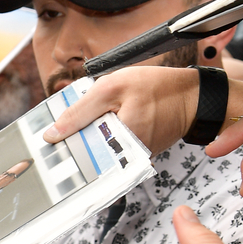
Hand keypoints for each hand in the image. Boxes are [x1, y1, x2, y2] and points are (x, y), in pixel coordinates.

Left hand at [42, 65, 198, 152]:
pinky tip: (100, 125)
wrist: (194, 96)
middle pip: (89, 153)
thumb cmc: (158, 87)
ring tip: (81, 126)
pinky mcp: (140, 152)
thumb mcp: (111, 89)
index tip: (49, 142)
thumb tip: (52, 133)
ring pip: (101, 150)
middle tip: (63, 132)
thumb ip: (79, 112)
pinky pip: (114, 146)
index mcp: (119, 142)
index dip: (63, 144)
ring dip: (90, 137)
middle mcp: (127, 156)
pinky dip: (105, 135)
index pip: (79, 152)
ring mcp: (135, 155)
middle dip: (75, 141)